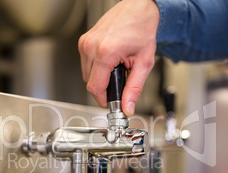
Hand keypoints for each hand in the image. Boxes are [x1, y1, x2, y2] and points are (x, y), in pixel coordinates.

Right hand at [78, 0, 159, 115]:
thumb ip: (134, 89)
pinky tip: (109, 61)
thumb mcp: (144, 63)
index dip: (103, 99)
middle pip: (90, 83)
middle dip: (104, 88)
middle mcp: (91, 46)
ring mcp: (85, 43)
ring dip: (100, 77)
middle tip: (119, 82)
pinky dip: (96, 68)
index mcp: (105, 52)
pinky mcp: (83, 41)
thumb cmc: (141, 29)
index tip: (112, 102)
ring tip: (116, 68)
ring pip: (87, 74)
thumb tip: (127, 107)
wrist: (138, 8)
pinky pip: (86, 64)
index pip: (95, 88)